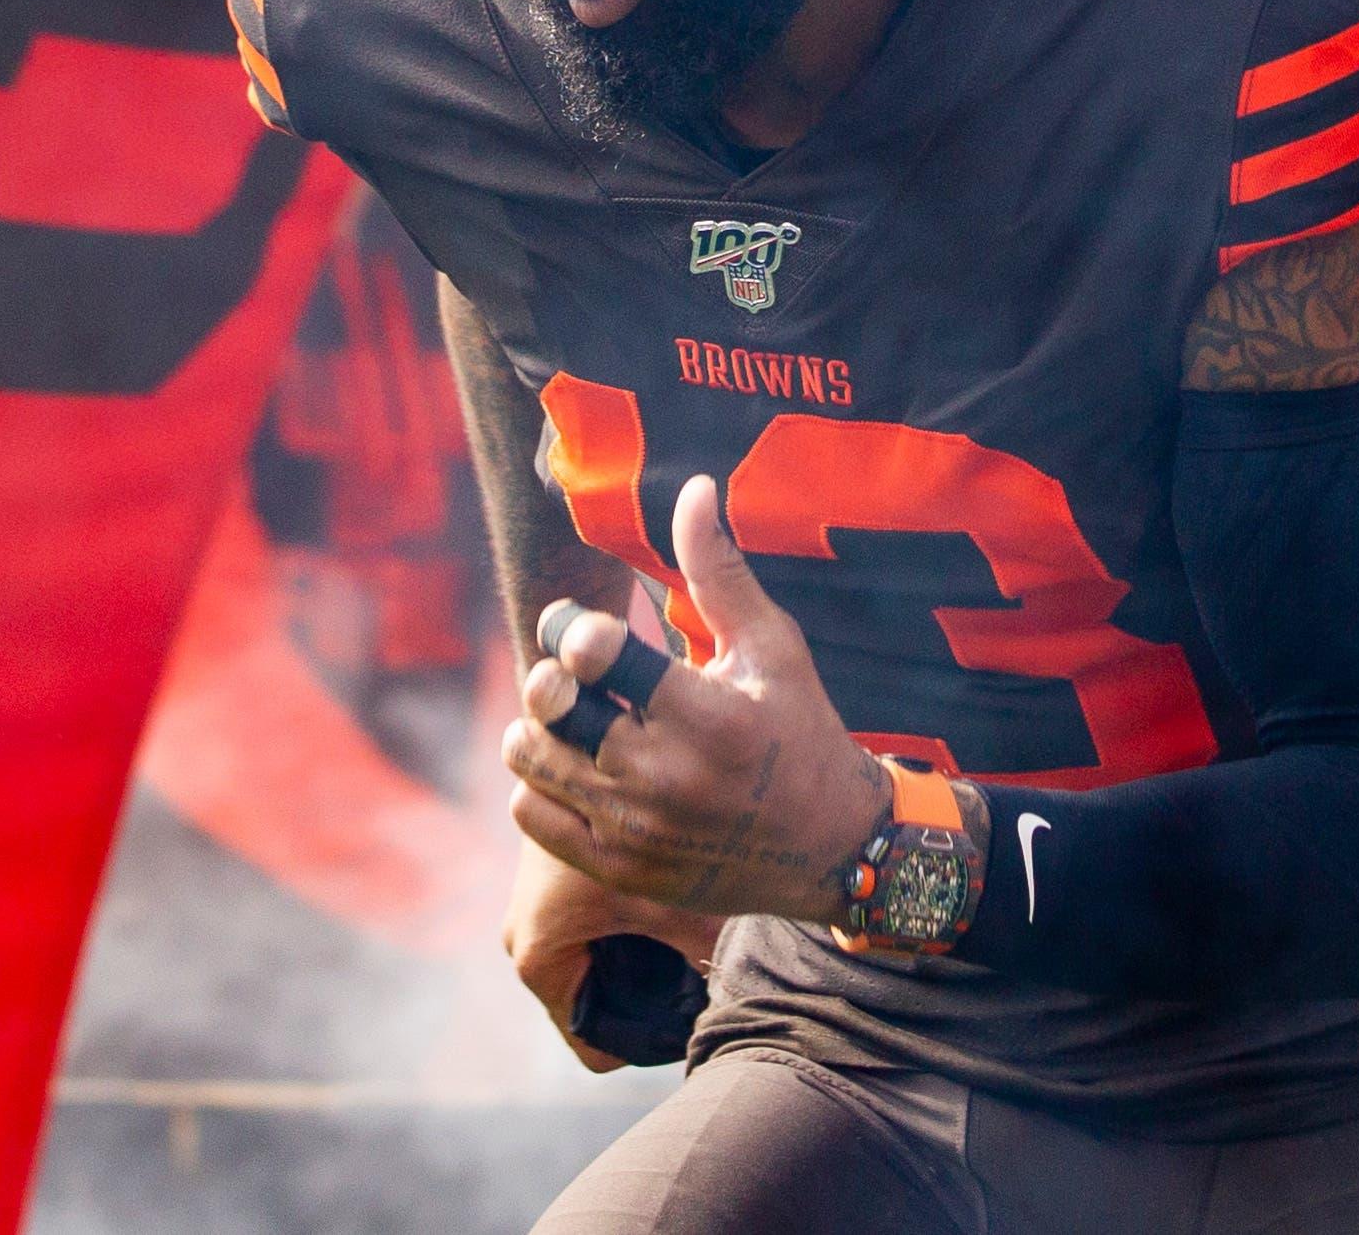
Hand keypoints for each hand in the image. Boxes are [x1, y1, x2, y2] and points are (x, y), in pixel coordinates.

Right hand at [502, 835, 723, 1071]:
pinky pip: (588, 932)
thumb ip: (707, 960)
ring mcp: (532, 909)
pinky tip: (668, 902)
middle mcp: (522, 937)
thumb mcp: (680, 904)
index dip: (649, 1040)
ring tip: (687, 933)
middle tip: (698, 966)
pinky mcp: (548, 883)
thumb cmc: (633, 826)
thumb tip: (745, 1001)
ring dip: (638, 959)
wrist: (588, 744)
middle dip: (645, 997)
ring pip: (593, 968)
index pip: (592, 1044)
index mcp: (537, 957)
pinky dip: (626, 926)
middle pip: (593, 1005)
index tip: (693, 1007)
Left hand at [504, 475, 893, 923]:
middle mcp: (668, 777)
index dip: (576, 628)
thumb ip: (719, 570)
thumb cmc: (798, 728)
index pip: (596, 651)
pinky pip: (532, 816)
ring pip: (530, 758)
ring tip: (570, 716)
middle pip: (554, 703)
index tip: (587, 633)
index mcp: (710, 716)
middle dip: (551, 674)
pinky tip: (572, 768)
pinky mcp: (619, 871)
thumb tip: (692, 487)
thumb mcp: (772, 646)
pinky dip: (537, 784)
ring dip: (537, 726)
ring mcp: (638, 832)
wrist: (828, 847)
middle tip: (573, 672)